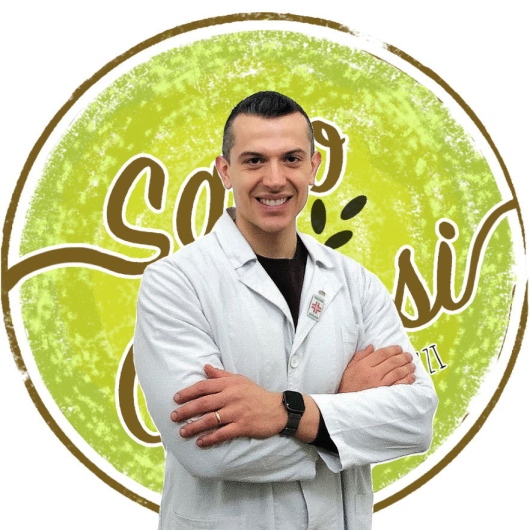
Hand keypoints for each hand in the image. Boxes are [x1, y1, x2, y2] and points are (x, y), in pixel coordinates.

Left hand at [170, 365, 286, 447]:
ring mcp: (237, 412)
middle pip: (204, 403)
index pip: (204, 386)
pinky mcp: (242, 426)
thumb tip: (205, 367)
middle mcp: (231, 397)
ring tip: (182, 432)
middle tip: (173, 417)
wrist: (277, 409)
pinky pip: (223, 433)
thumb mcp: (239, 380)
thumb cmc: (255, 394)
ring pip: (211, 419)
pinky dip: (210, 438)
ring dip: (194, 426)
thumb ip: (221, 375)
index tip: (176, 399)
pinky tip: (200, 442)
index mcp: (229, 384)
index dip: (188, 392)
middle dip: (186, 410)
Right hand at [338, 344, 414, 392]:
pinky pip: (399, 385)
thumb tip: (372, 346)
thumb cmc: (346, 383)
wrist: (344, 401)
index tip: (399, 348)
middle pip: (392, 362)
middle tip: (408, 355)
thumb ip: (361, 355)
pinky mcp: (384, 394)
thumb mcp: (350, 366)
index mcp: (364, 365)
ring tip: (412, 364)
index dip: (393, 349)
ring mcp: (379, 385)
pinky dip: (407, 380)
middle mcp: (372, 374)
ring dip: (407, 367)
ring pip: (398, 372)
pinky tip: (411, 377)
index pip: (382, 353)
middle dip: (403, 357)